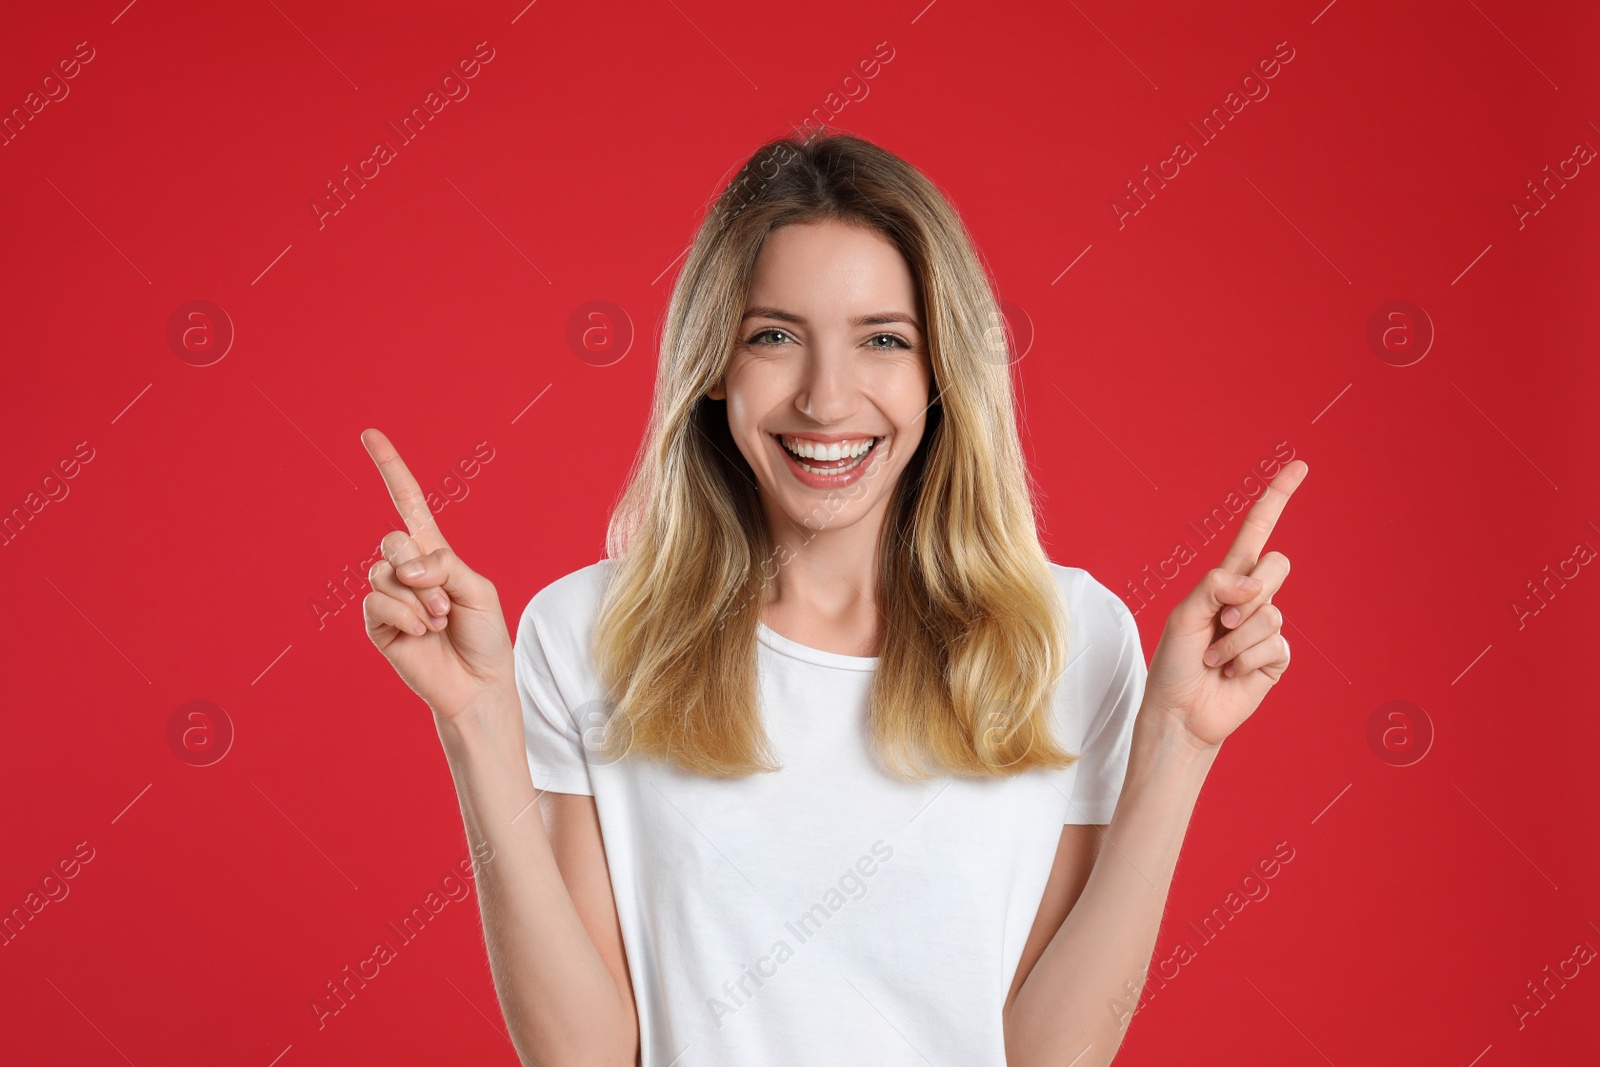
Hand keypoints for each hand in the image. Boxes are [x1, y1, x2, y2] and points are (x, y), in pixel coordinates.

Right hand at [359, 428, 514, 723]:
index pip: (408, 503)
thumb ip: (443, 565)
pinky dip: (405, 615)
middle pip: (393, 541)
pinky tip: (423, 632)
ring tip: (439, 622)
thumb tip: (403, 566)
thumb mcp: (477, 588)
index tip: (370, 435)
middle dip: (422, 571)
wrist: (478, 683)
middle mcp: (407, 570)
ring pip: (385, 573)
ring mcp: (389, 596)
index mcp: (434, 554)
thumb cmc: (484, 635)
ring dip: (419, 599)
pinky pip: (377, 601)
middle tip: (446, 604)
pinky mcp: (377, 623)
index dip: (391, 470)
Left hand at [1142, 461, 1307, 749]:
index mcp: (1226, 581)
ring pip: (1270, 612)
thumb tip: (1255, 586)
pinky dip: (1245, 660)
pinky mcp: (1276, 659)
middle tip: (1220, 622)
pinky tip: (1230, 673)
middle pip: (1277, 566)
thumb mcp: (1184, 615)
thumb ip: (1216, 588)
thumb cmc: (1174, 663)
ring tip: (1214, 658)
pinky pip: (1274, 645)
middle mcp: (1250, 599)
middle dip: (1249, 591)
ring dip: (1235, 639)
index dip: (1276, 499)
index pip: (1256, 532)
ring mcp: (1266, 629)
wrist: (1181, 712)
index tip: (1298, 466)